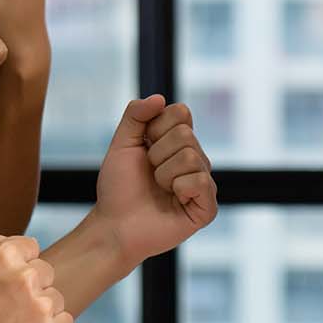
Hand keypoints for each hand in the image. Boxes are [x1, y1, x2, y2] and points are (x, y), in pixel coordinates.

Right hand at [0, 234, 71, 322]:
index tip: (1, 284)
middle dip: (31, 287)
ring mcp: (39, 306)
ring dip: (41, 310)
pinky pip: (64, 320)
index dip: (17, 266)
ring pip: (56, 298)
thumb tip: (34, 247)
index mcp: (3, 255)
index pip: (32, 247)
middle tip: (6, 308)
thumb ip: (5, 253)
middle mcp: (24, 276)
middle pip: (46, 272)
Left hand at [93, 95, 217, 262]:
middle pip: (185, 134)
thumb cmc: (118, 187)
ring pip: (191, 157)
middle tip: (149, 173)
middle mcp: (195, 159)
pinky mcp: (207, 206)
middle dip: (156, 154)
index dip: (155, 128)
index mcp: (179, 142)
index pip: (181, 112)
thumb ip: (135, 115)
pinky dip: (178, 189)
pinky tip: (173, 200)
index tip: (144, 147)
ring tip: (158, 188)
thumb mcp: (122, 143)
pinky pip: (200, 182)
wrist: (115, 224)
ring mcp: (203, 183)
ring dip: (163, 174)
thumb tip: (160, 97)